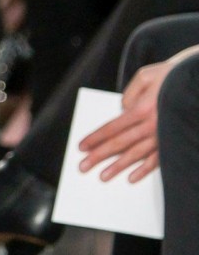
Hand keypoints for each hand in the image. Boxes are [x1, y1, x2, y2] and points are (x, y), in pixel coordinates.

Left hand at [77, 59, 176, 181]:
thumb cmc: (172, 76)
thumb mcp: (146, 76)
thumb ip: (129, 94)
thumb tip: (122, 111)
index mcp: (142, 108)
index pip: (112, 127)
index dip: (96, 138)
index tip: (82, 147)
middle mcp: (151, 125)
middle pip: (120, 143)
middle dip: (99, 156)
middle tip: (83, 167)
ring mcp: (163, 135)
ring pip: (136, 154)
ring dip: (118, 167)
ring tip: (103, 176)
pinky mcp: (173, 141)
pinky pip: (157, 159)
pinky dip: (144, 170)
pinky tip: (132, 178)